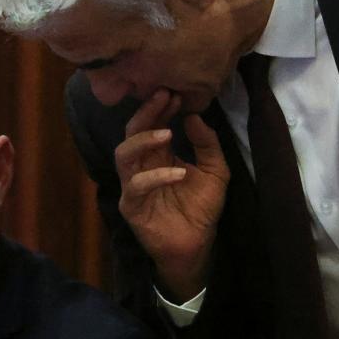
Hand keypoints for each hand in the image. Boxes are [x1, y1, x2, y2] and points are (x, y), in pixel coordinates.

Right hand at [114, 89, 229, 299]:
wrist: (197, 245)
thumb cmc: (202, 208)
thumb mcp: (215, 171)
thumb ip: (207, 144)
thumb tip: (194, 117)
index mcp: (159, 155)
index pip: (151, 124)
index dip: (160, 107)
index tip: (175, 93)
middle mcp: (142, 166)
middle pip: (132, 132)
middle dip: (147, 113)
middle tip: (164, 98)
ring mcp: (133, 185)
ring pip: (123, 155)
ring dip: (143, 140)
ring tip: (168, 132)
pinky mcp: (132, 205)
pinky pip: (135, 186)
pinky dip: (156, 177)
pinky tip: (179, 173)